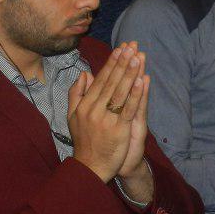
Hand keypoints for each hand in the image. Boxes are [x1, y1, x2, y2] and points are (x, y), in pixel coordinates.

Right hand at [68, 43, 148, 182]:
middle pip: (111, 82)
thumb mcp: (72, 116)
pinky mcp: (119, 129)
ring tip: (138, 57)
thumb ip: (77, 94)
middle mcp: (94, 110)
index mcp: (85, 105)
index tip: (120, 49)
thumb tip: (84, 74)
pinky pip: (128, 108)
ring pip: (120, 92)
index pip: (100, 80)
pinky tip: (142, 81)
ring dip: (130, 73)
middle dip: (122, 63)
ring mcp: (106, 119)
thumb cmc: (84, 141)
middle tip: (131, 46)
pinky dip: (136, 94)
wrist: (90, 167)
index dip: (111, 64)